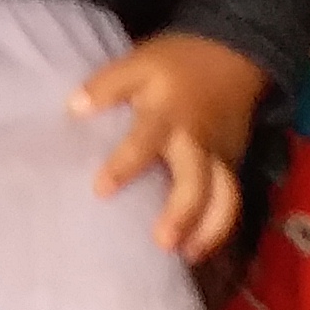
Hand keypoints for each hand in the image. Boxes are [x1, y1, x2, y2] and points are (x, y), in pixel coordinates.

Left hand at [75, 33, 266, 262]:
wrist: (235, 53)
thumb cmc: (177, 62)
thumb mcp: (138, 62)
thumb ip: (106, 86)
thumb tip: (73, 108)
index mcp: (168, 115)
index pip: (144, 143)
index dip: (124, 166)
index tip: (100, 189)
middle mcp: (197, 141)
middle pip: (198, 181)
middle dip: (183, 213)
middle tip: (163, 243)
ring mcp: (221, 155)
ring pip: (226, 197)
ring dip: (211, 229)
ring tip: (188, 257)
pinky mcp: (233, 165)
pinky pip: (231, 199)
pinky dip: (219, 226)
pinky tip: (199, 249)